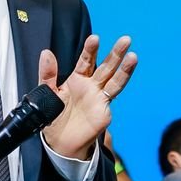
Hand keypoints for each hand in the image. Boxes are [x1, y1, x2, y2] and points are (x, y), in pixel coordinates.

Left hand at [39, 35, 136, 159]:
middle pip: (106, 66)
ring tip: (133, 56)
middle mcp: (91, 85)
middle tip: (126, 39)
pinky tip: (126, 75)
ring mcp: (99, 97)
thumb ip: (47, 74)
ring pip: (114, 79)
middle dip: (115, 54)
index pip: (86, 61)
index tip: (95, 38)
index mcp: (77, 79)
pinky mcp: (104, 110)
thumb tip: (46, 52)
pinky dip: (119, 83)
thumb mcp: (47, 93)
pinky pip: (112, 95)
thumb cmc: (53, 116)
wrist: (59, 142)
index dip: (90, 50)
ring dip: (124, 68)